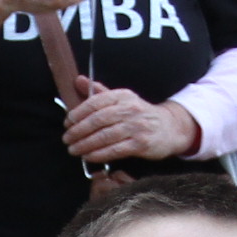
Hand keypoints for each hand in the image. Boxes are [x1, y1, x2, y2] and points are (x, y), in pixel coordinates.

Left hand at [63, 86, 199, 164]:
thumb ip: (100, 92)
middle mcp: (129, 109)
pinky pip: (115, 150)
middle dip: (78, 131)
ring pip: (105, 136)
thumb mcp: (122, 99)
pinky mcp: (141, 144)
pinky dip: (99, 154)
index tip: (67, 122)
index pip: (95, 102)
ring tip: (74, 150)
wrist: (169, 128)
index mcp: (122, 96)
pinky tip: (89, 156)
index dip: (78, 113)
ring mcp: (136, 127)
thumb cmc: (140, 114)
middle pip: (98, 120)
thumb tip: (78, 80)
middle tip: (66, 138)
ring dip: (85, 144)